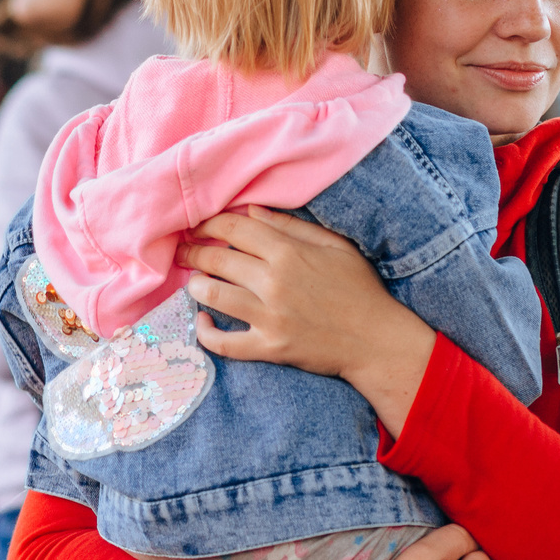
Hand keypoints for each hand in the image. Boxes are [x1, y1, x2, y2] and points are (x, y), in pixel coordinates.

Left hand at [182, 208, 436, 436]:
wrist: (376, 339)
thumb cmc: (359, 288)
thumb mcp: (335, 245)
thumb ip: (291, 227)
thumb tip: (250, 211)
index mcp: (289, 252)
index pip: (234, 228)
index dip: (208, 224)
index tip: (197, 226)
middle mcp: (274, 281)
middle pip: (216, 259)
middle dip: (192, 252)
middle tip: (182, 252)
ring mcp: (270, 316)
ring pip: (212, 294)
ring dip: (195, 285)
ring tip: (193, 281)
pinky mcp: (269, 348)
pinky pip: (224, 343)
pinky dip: (205, 333)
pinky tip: (202, 321)